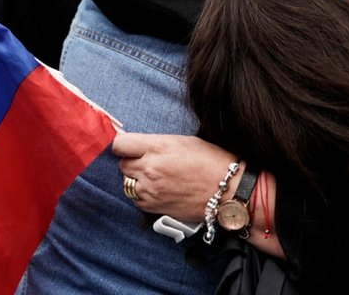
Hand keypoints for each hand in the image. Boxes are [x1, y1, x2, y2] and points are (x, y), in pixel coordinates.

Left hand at [113, 132, 237, 221]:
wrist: (228, 190)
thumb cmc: (211, 161)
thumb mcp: (183, 141)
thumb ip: (156, 144)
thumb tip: (138, 146)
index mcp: (158, 147)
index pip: (120, 144)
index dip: (124, 145)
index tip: (129, 147)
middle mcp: (150, 168)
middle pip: (122, 164)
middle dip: (132, 162)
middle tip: (149, 162)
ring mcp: (151, 189)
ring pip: (127, 183)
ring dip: (136, 180)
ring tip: (155, 178)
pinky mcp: (154, 207)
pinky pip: (135, 200)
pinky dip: (142, 196)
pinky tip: (158, 191)